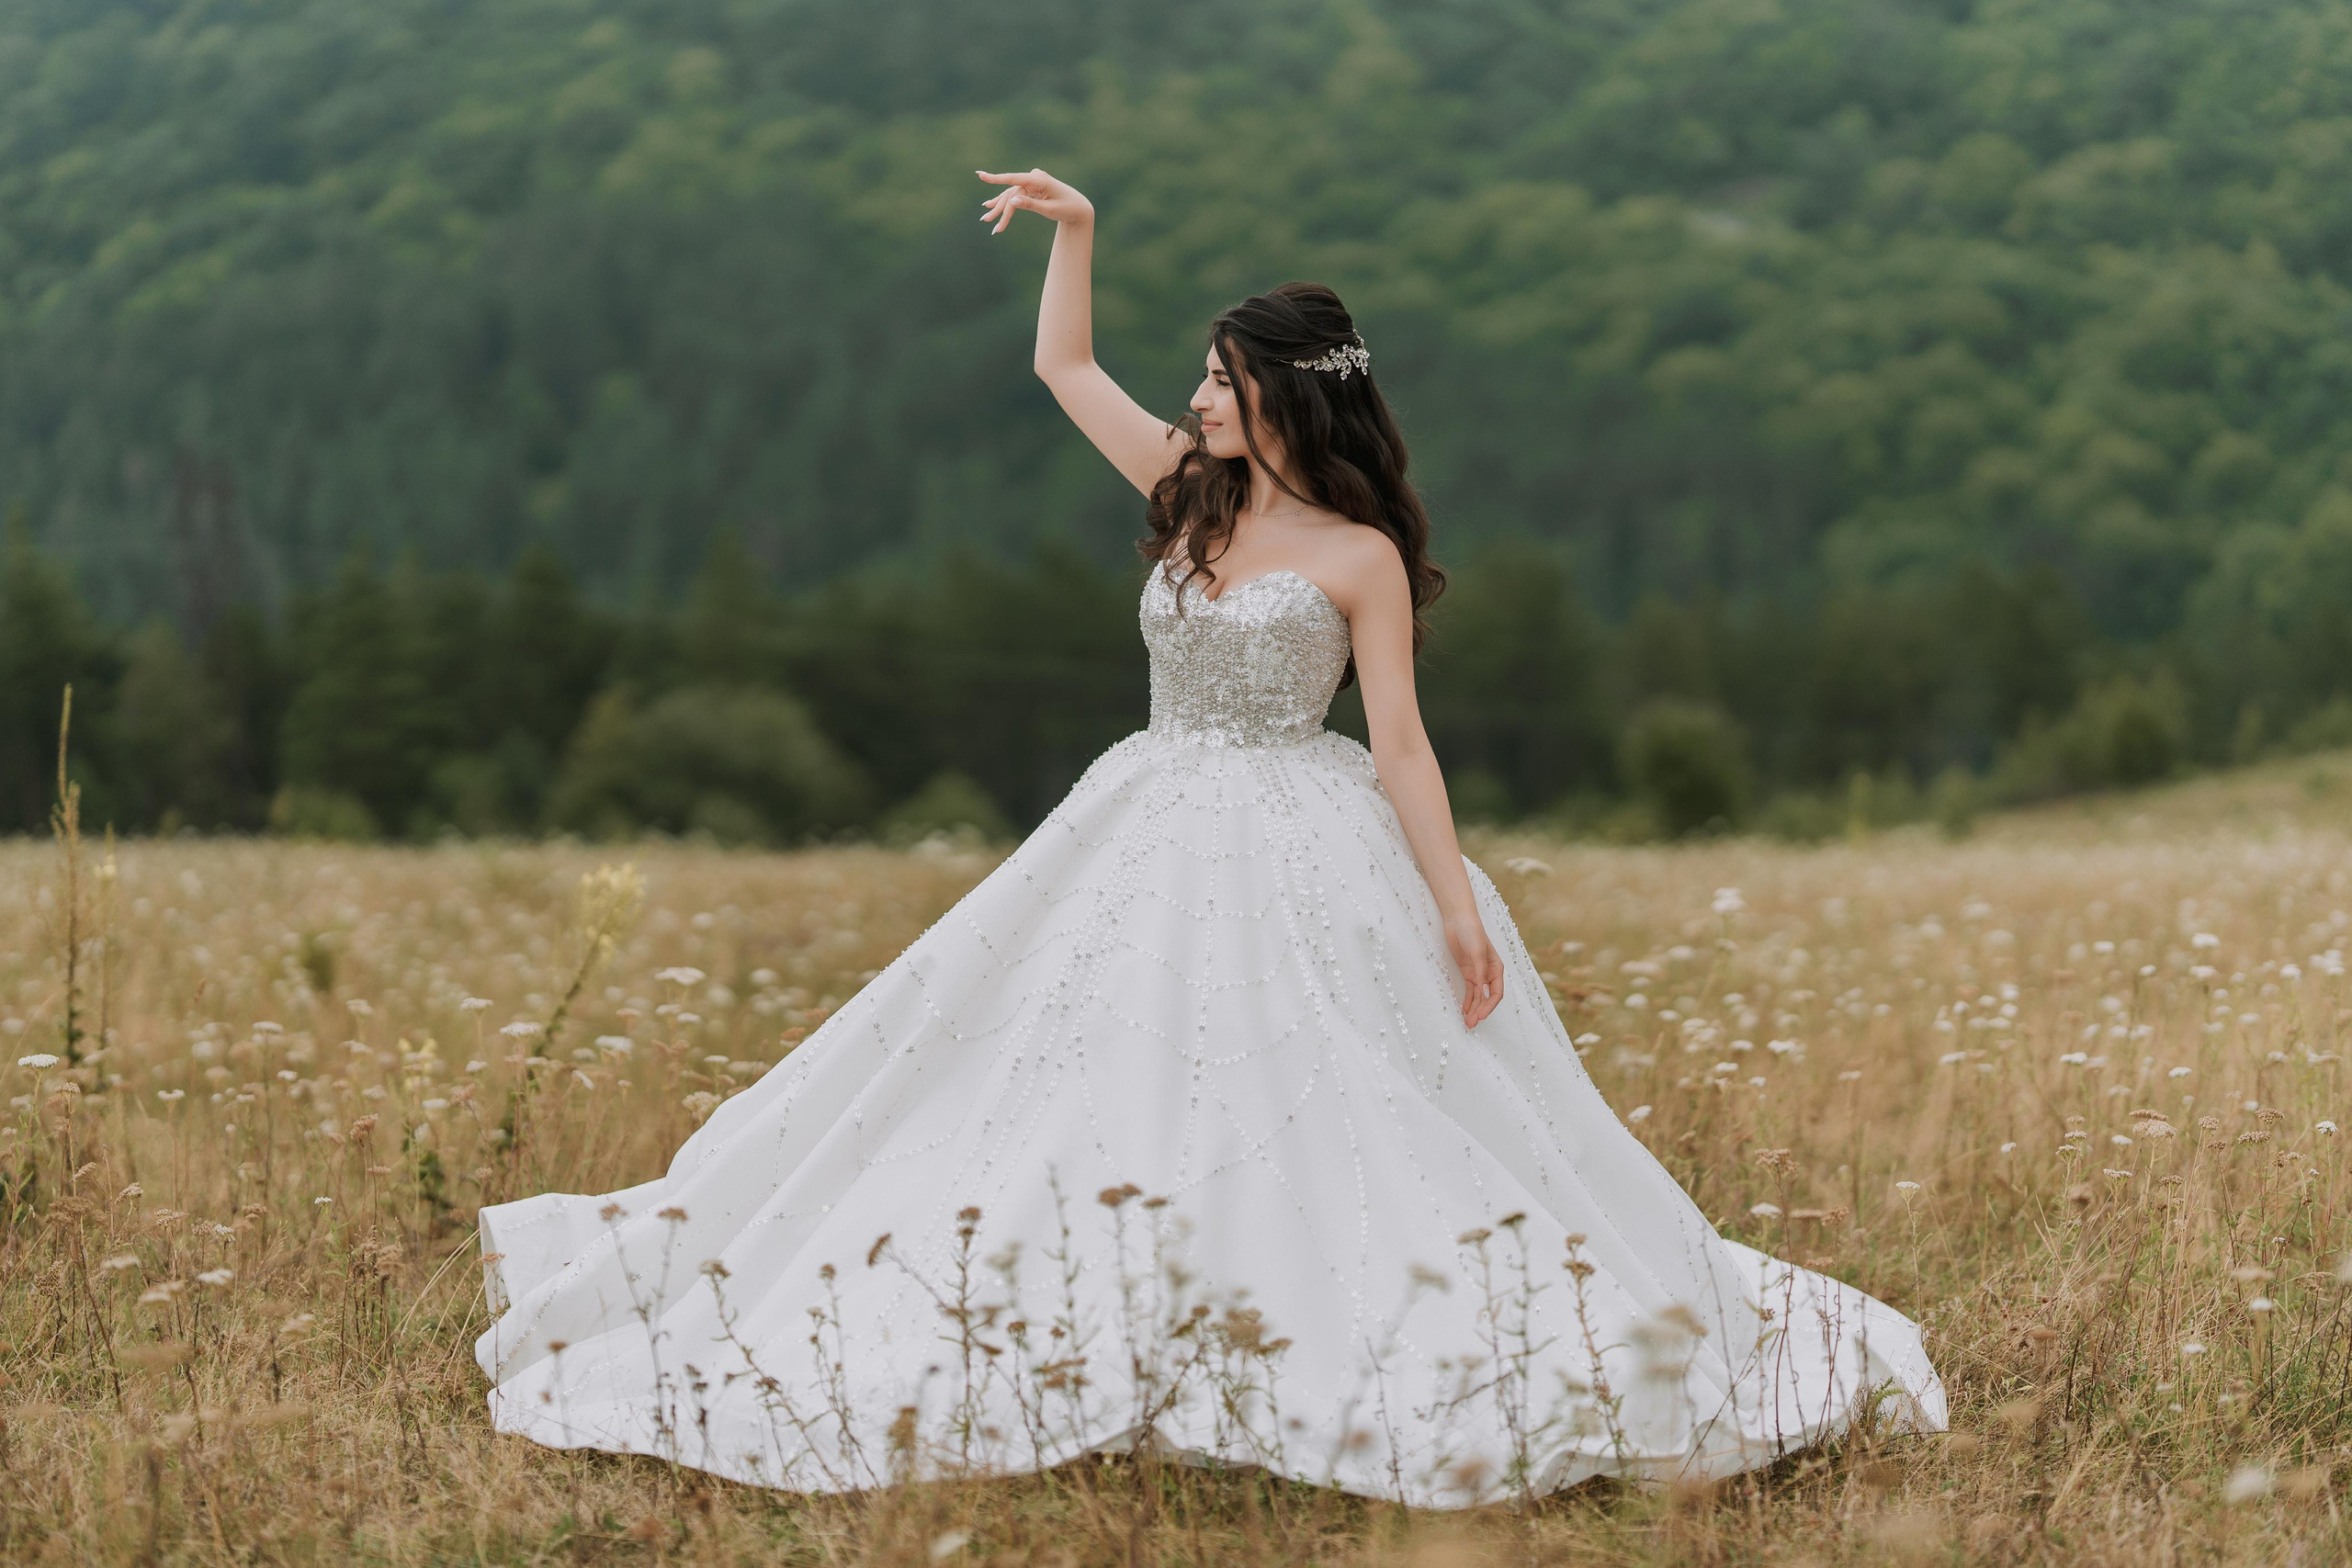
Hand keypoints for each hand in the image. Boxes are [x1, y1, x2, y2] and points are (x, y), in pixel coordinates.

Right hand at [975, 167, 1094, 232]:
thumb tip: (1012, 201)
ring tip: (986, 218)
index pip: (1014, 179)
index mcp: (1039, 179)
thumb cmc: (1067, 208)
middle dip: (999, 208)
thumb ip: (1030, 205)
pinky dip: (1005, 202)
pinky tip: (990, 205)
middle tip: (986, 220)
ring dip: (999, 207)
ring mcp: (1032, 181)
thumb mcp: (1049, 209)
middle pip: (1011, 193)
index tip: (980, 175)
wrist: (1078, 208)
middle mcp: (1034, 177)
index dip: (996, 178)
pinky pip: (1015, 194)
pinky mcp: (1031, 187)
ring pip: (1011, 195)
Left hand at [1445, 913, 1503, 1028]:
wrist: (1458, 919)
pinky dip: (1468, 1000)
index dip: (1489, 1006)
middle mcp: (1489, 972)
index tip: (1481, 1016)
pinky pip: (1470, 990)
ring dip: (1473, 1008)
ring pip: (1478, 996)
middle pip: (1486, 997)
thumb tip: (1485, 993)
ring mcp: (1478, 972)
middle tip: (1471, 1024)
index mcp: (1497, 968)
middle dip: (1480, 1011)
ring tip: (1467, 1022)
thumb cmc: (1472, 932)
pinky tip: (1465, 1009)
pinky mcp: (1467, 971)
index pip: (1496, 993)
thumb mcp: (1477, 953)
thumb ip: (1481, 973)